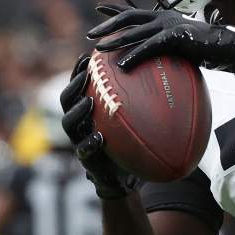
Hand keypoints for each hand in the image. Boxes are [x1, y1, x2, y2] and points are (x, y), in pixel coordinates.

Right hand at [60, 54, 138, 199]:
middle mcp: (80, 125)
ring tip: (88, 101)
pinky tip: (99, 137)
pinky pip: (84, 152)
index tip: (89, 55)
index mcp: (89, 111)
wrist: (128, 179)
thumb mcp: (139, 121)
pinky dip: (90, 144)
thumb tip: (167, 73)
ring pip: (69, 125)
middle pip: (67, 100)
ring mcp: (80, 143)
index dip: (79, 70)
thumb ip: (144, 100)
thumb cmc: (134, 144)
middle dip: (74, 85)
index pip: (79, 85)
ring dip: (77, 111)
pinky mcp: (87, 163)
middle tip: (85, 74)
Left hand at [88, 4, 234, 70]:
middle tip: (91, 34)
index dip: (115, 10)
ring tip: (100, 48)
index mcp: (164, 17)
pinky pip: (150, 46)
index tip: (98, 10)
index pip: (135, 11)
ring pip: (135, 31)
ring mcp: (169, 25)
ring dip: (115, 40)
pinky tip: (124, 64)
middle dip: (108, 24)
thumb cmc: (206, 49)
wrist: (227, 47)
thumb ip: (166, 49)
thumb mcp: (181, 46)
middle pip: (129, 17)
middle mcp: (164, 17)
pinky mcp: (175, 36)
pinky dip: (135, 54)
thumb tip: (154, 63)